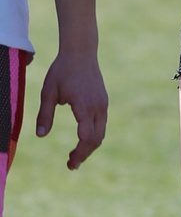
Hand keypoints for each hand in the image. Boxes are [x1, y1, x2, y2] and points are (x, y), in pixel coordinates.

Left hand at [36, 52, 107, 168]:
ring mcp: (103, 104)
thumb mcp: (48, 92)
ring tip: (76, 155)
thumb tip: (41, 135)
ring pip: (101, 133)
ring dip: (90, 146)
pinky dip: (93, 135)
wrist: (81, 52)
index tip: (69, 162)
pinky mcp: (104, 101)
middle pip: (96, 139)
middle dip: (85, 154)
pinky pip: (102, 124)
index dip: (79, 153)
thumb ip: (45, 114)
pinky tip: (82, 139)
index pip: (86, 138)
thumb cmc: (62, 70)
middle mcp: (98, 107)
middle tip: (71, 164)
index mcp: (85, 106)